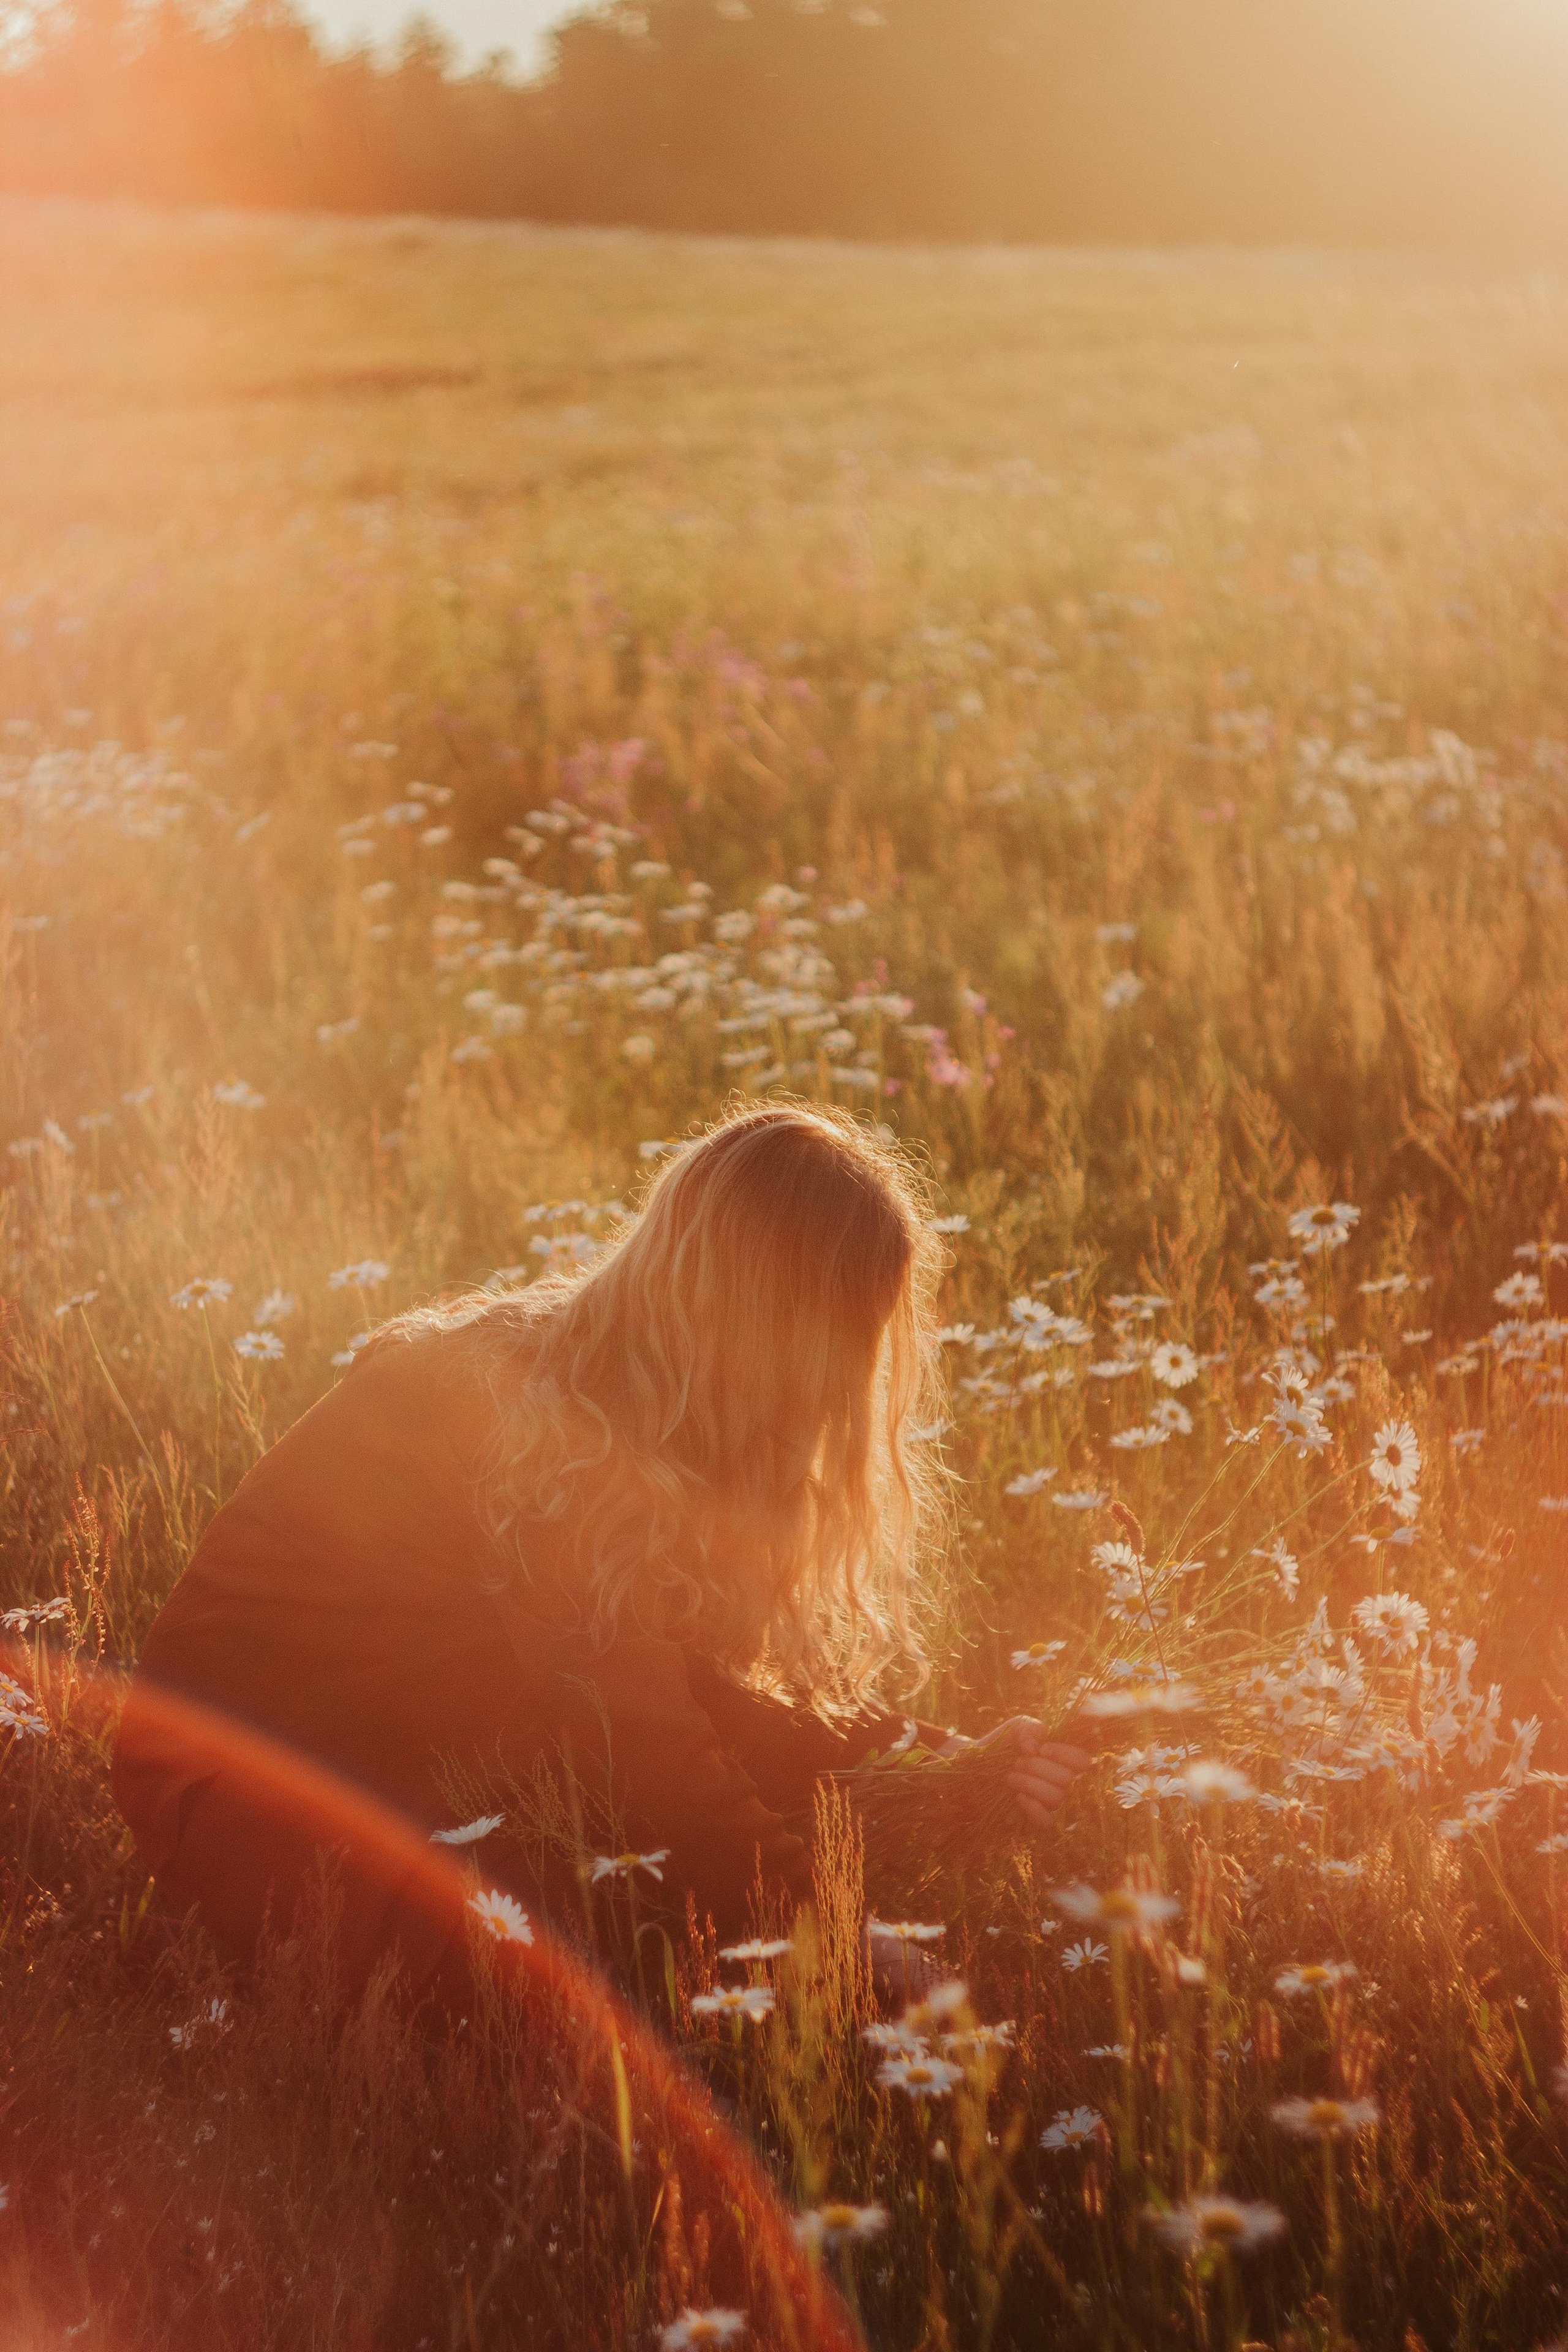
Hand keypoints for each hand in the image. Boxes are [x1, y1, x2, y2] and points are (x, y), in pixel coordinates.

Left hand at [980, 1715, 1093, 1830]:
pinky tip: (1017, 1797)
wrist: (974, 1767)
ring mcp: (1049, 1804)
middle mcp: (1060, 1783)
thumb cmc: (1001, 1746)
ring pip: (1056, 1797)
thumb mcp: (1015, 1728)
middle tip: (1016, 1762)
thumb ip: (1030, 1727)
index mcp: (1061, 1760)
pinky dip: (1033, 1807)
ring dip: (1030, 1783)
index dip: (1065, 1753)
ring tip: (1010, 1777)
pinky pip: (1047, 1821)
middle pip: (1067, 1778)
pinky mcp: (1035, 1822)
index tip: (1041, 1749)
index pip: (1083, 1760)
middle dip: (1038, 1767)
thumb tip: (1035, 1745)